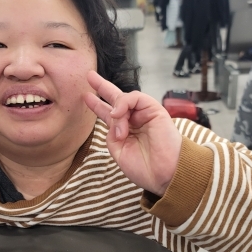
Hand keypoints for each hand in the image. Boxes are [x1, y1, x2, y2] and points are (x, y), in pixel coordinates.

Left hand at [85, 71, 181, 196]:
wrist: (165, 175)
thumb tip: (113, 114)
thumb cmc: (145, 168)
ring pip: (123, 100)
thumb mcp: (119, 151)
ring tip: (119, 132)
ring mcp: (144, 114)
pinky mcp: (154, 109)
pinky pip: (135, 97)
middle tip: (89, 76)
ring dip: (116, 113)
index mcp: (125, 131)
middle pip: (116, 98)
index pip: (109, 114)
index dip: (97, 105)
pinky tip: (118, 114)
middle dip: (102, 86)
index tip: (86, 96)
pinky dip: (123, 104)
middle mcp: (134, 120)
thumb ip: (111, 131)